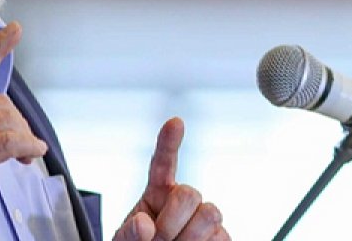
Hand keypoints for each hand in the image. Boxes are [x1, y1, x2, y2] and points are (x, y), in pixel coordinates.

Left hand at [114, 118, 229, 240]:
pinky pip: (223, 237)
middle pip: (190, 194)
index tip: (175, 123)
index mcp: (156, 194)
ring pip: (210, 215)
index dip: (169, 142)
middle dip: (171, 223)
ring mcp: (204, 218)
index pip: (163, 163)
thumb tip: (144, 224)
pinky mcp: (221, 237)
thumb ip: (128, 233)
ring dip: (189, 238)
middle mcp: (183, 201)